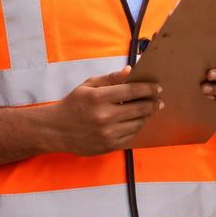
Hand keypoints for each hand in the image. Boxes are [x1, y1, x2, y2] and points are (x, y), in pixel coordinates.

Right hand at [45, 66, 161, 155]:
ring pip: (138, 123)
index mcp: (99, 98)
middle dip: (152, 103)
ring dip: (146, 115)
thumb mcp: (88, 85)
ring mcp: (108, 133)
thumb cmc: (73, 104)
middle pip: (139, 108)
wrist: (56, 129)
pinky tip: (136, 121)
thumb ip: (110, 78)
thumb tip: (130, 71)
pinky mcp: (109, 146)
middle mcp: (105, 117)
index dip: (148, 88)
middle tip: (159, 100)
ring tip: (149, 110)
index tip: (157, 87)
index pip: (132, 91)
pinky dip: (136, 127)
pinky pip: (131, 135)